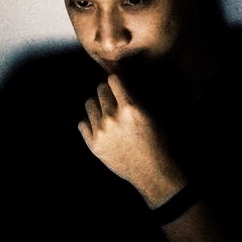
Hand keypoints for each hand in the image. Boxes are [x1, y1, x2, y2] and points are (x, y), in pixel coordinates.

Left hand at [78, 73, 182, 204]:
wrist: (153, 171)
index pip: (112, 78)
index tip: (120, 86)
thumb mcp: (157, 109)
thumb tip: (124, 70)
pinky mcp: (93, 145)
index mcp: (130, 107)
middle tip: (117, 103)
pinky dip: (90, 123)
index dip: (117, 81)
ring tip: (109, 115)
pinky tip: (103, 129)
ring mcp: (101, 132)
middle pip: (99, 89)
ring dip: (98, 106)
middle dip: (108, 92)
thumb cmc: (158, 139)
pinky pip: (82, 123)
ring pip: (89, 103)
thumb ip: (142, 87)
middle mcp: (113, 118)